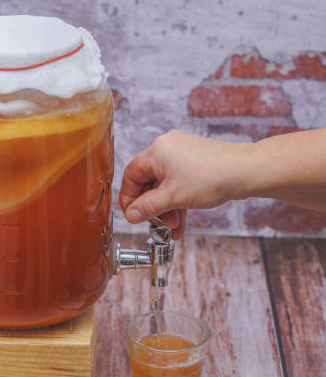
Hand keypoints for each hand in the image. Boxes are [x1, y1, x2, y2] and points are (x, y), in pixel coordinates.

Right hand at [119, 130, 249, 238]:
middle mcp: (167, 148)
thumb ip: (148, 207)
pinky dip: (178, 201)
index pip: (131, 175)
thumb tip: (131, 215)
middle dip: (153, 207)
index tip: (133, 216)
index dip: (129, 198)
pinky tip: (182, 221)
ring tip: (173, 228)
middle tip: (157, 225)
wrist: (246, 171)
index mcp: (157, 151)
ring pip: (165, 185)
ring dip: (167, 208)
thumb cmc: (212, 176)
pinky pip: (179, 182)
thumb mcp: (174, 197)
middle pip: (148, 181)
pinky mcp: (195, 161)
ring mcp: (182, 154)